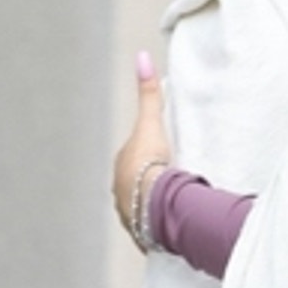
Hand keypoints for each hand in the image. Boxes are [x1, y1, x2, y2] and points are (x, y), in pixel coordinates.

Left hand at [112, 50, 171, 249]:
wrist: (153, 200)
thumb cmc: (150, 161)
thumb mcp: (151, 123)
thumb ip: (149, 92)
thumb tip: (142, 56)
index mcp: (120, 166)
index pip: (132, 158)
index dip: (146, 156)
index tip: (161, 157)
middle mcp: (118, 190)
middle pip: (134, 182)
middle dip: (146, 181)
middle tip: (168, 181)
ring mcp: (127, 212)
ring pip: (139, 206)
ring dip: (151, 205)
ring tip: (169, 205)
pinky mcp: (140, 231)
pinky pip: (148, 227)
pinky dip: (156, 224)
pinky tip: (167, 224)